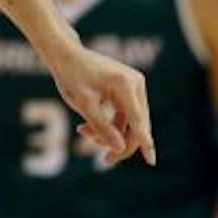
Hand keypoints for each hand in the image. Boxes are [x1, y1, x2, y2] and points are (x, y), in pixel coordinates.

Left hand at [44, 41, 153, 164]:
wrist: (66, 55)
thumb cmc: (72, 77)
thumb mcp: (84, 104)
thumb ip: (102, 127)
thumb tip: (120, 147)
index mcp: (125, 84)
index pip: (137, 120)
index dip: (144, 143)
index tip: (151, 161)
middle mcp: (135, 84)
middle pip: (137, 125)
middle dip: (119, 143)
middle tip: (105, 161)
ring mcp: (134, 86)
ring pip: (130, 123)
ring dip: (110, 133)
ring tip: (83, 132)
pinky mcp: (128, 91)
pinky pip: (124, 116)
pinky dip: (108, 124)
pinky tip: (85, 127)